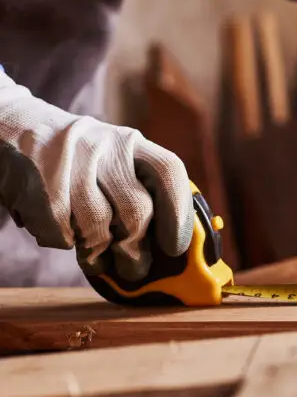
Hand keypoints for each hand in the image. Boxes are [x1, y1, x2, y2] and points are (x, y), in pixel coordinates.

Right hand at [0, 69, 192, 280]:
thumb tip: (167, 246)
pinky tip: (67, 239)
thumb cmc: (76, 157)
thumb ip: (140, 188)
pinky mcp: (39, 186)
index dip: (178, 213)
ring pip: (98, 226)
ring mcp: (69, 166)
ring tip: (100, 261)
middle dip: (137, 248)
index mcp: (130, 142)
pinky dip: (67, 245)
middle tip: (137, 269)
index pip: (169, 171)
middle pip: (136, 209)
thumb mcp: (113, 157)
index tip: (175, 247)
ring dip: (100, 253)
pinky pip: (62, 233)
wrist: (10, 127)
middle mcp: (103, 149)